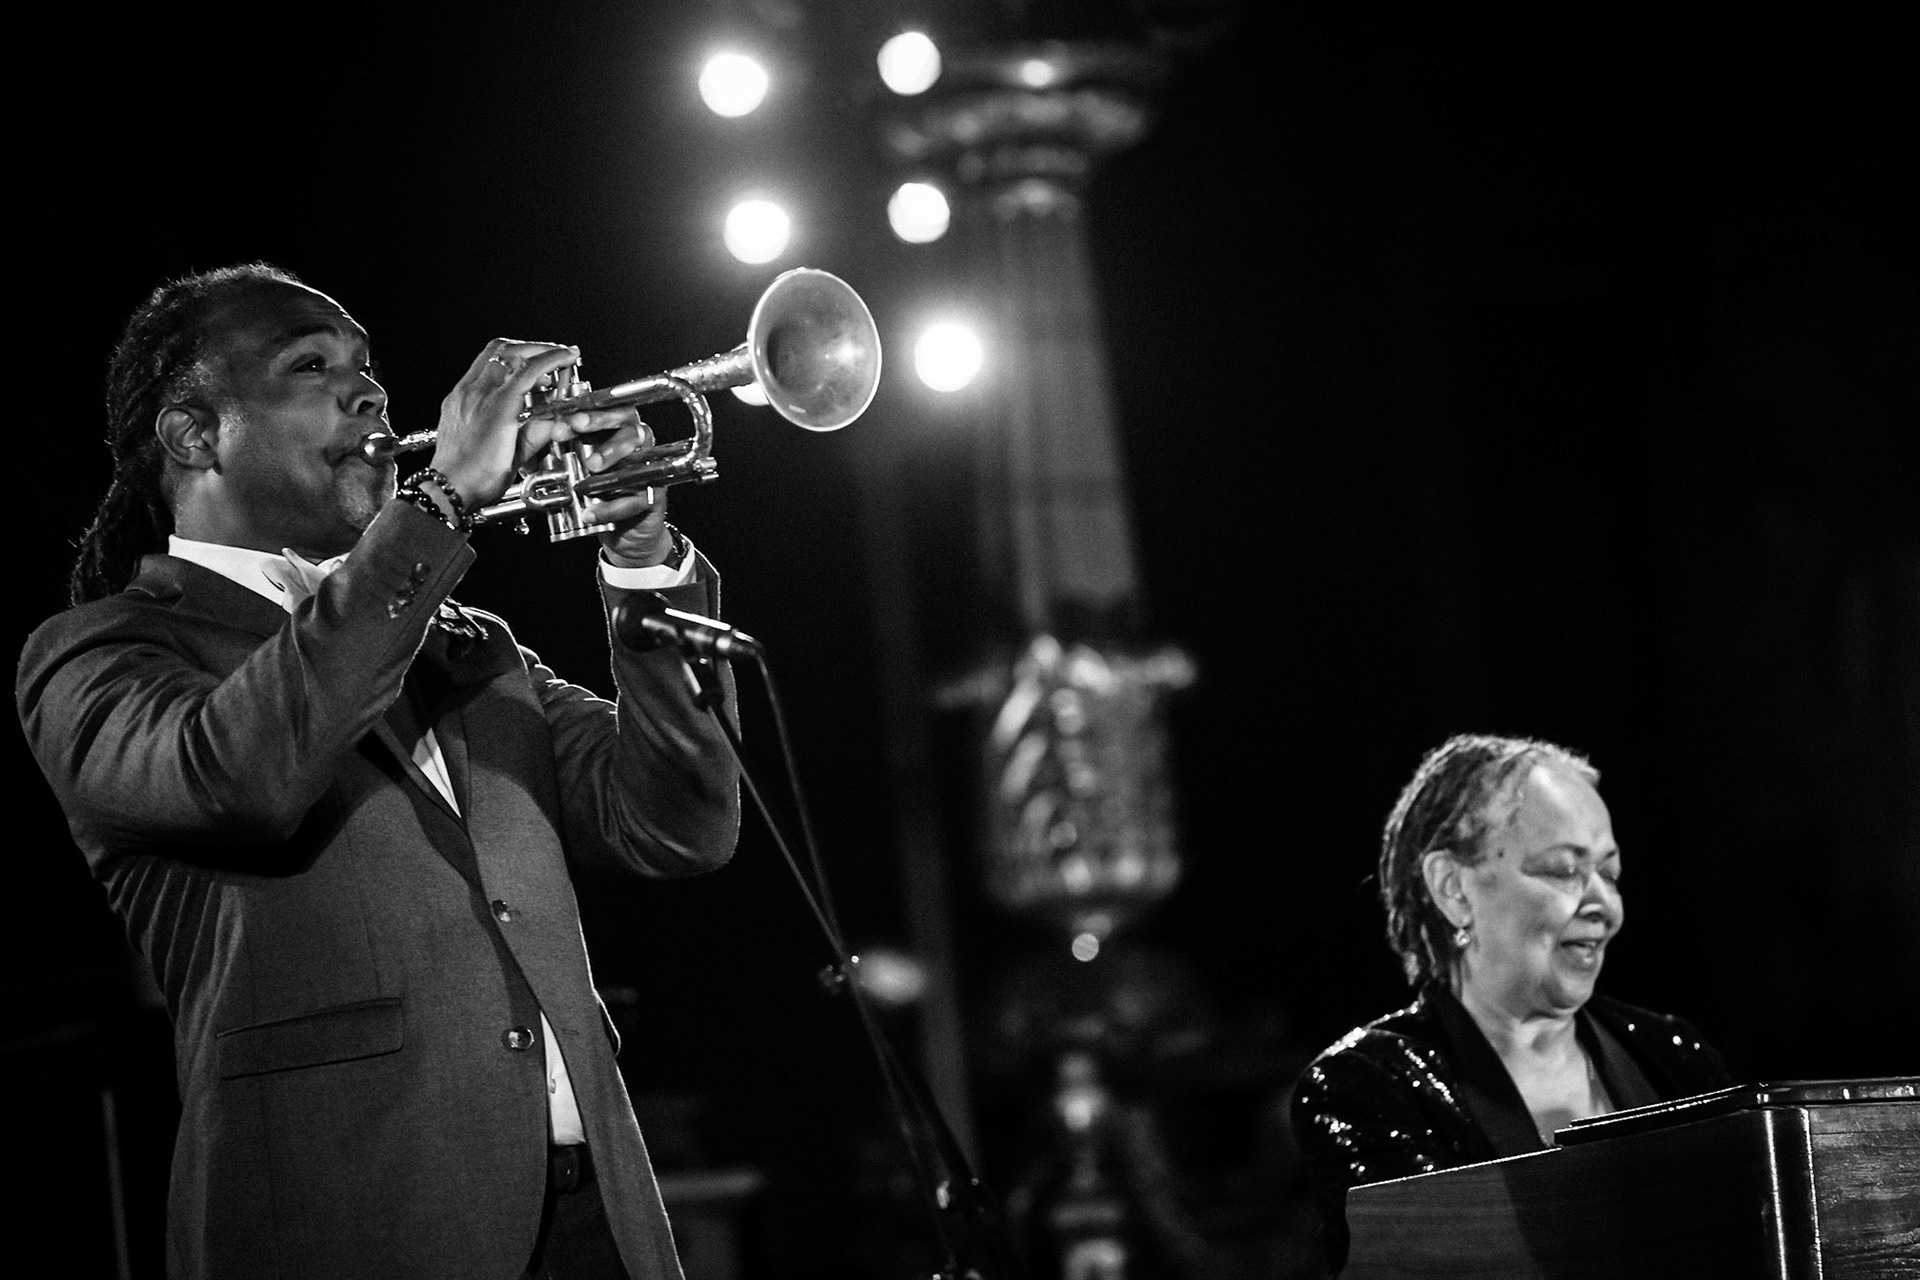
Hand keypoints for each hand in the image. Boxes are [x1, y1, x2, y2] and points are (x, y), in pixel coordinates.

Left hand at [428, 340, 583, 507]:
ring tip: (532, 369)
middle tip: (552, 355)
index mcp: (497, 408)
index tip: (568, 354)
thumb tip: (556, 418)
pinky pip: (477, 371)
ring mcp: (462, 394)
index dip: (554, 357)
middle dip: (535, 349)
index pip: (530, 369)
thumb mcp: (519, 458)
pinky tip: (509, 384)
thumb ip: (540, 432)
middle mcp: (477, 395)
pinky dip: (498, 369)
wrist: (448, 489)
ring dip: (515, 355)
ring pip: (490, 356)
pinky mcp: (454, 400)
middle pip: (508, 351)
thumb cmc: (479, 479)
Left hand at [560, 411, 677, 567]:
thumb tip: (525, 452)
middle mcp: (635, 444)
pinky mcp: (654, 497)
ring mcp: (647, 468)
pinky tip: (591, 512)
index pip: (604, 409)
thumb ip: (549, 460)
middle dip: (600, 419)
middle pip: (626, 419)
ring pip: (637, 450)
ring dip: (612, 452)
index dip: (584, 410)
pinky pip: (636, 497)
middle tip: (577, 426)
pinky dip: (612, 506)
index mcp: (613, 432)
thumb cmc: (597, 496)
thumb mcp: (567, 473)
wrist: (622, 533)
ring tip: (591, 465)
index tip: (562, 420)